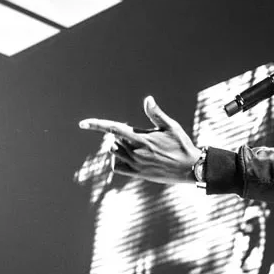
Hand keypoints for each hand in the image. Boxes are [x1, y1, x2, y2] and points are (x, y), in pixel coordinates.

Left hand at [80, 96, 201, 184]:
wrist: (190, 168)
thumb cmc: (182, 145)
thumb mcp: (171, 126)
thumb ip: (156, 113)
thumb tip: (148, 98)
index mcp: (142, 138)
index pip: (114, 129)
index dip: (97, 125)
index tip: (83, 123)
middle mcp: (136, 152)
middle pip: (114, 140)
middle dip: (121, 134)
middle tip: (138, 134)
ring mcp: (136, 164)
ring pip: (114, 152)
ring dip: (119, 146)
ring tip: (136, 145)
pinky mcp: (138, 174)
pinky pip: (117, 167)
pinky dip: (117, 160)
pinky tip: (129, 157)